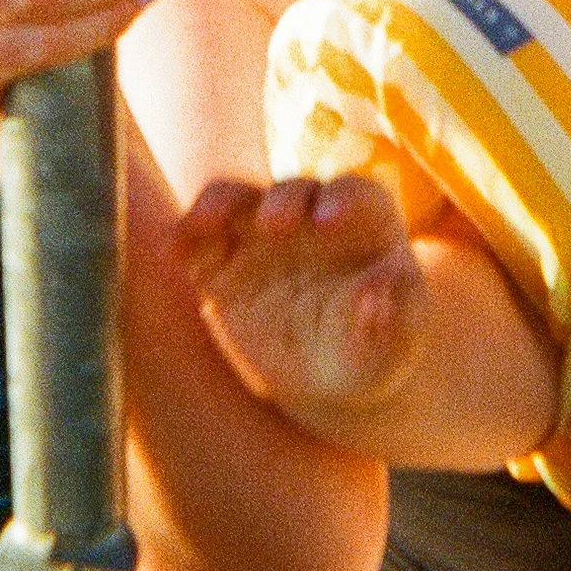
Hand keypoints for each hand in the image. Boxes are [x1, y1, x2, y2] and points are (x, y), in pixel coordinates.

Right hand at [180, 173, 425, 432]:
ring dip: (219, 205)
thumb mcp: (394, 341)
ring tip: (203, 223)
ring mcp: (261, 233)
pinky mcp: (221, 261)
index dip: (344, 201)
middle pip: (294, 192)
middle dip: (283, 202)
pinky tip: (175, 252)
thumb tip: (383, 292)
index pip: (359, 197)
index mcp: (365, 225)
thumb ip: (396, 314)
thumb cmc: (373, 349)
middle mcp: (310, 215)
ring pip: (237, 199)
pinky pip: (199, 240)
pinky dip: (185, 238)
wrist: (327, 377)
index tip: (328, 220)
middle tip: (273, 224)